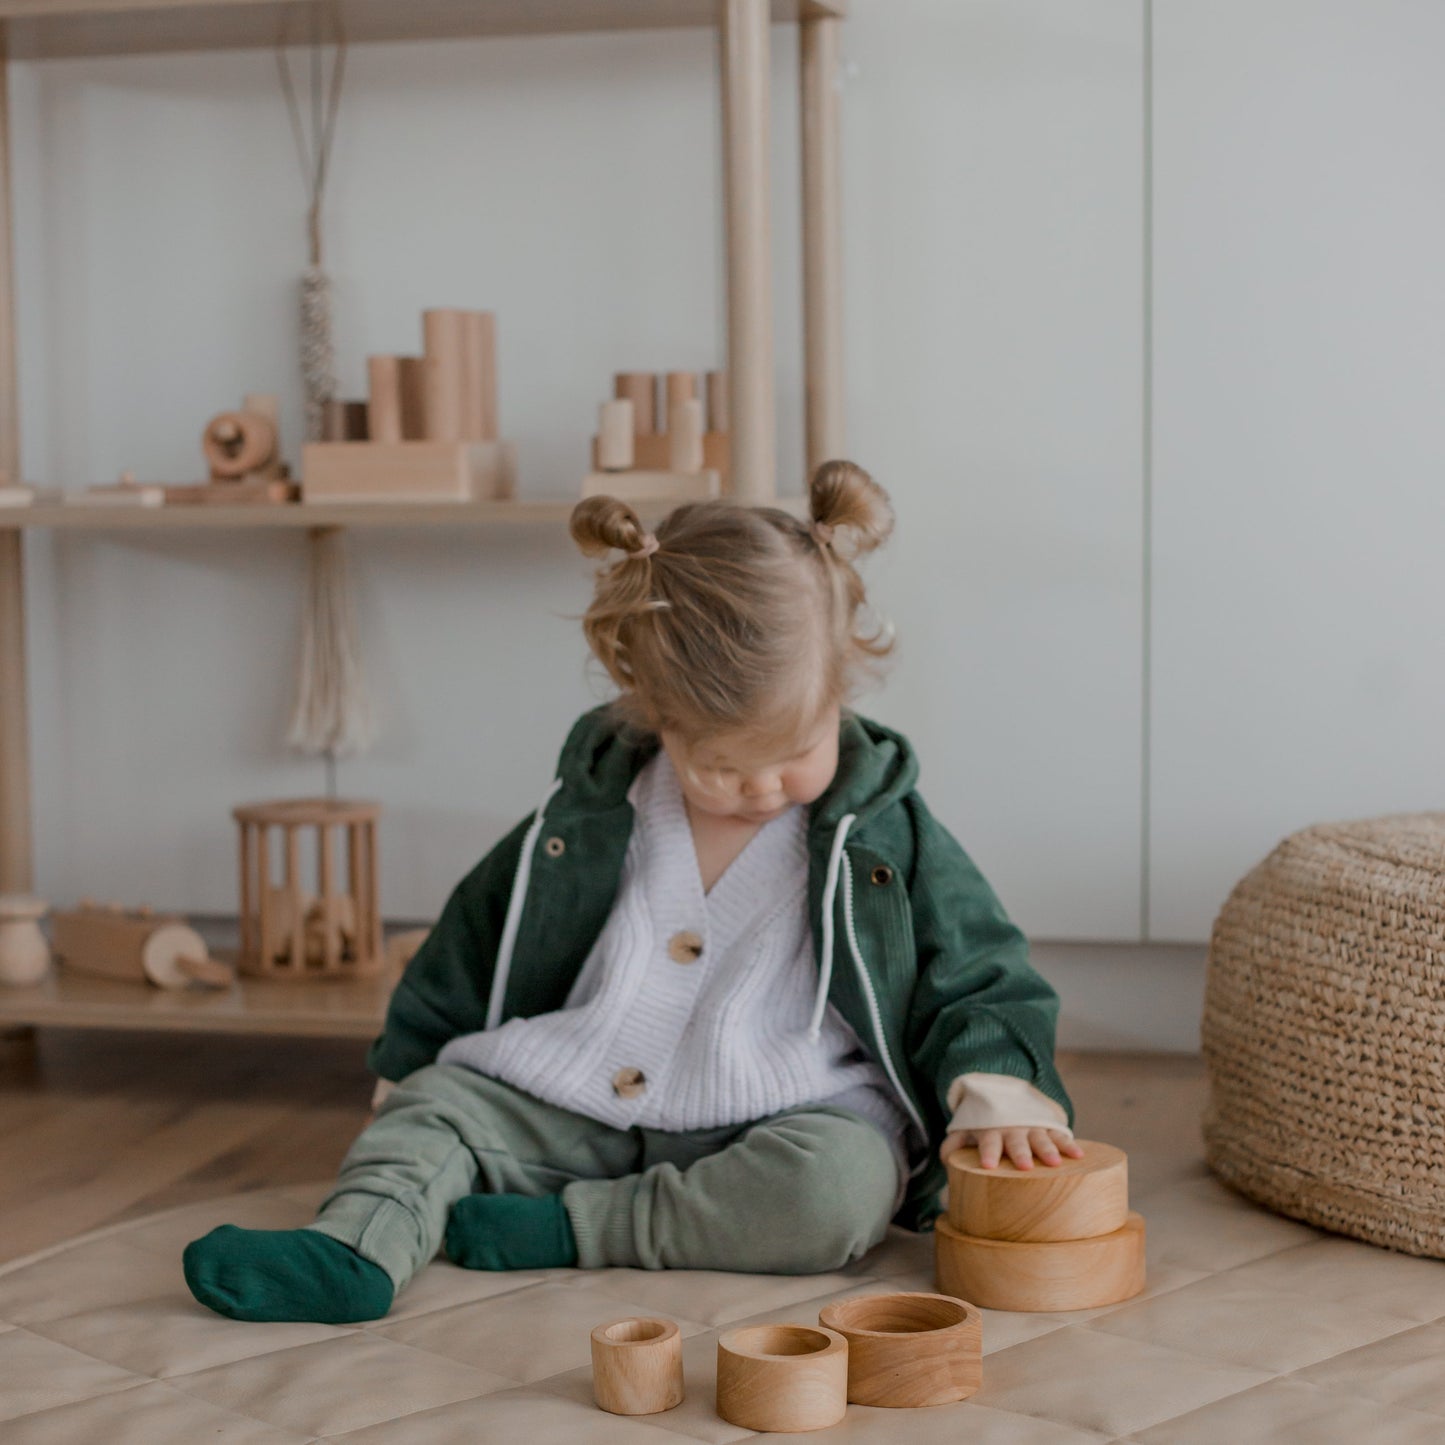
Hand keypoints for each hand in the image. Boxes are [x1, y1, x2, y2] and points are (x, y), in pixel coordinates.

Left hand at [939, 1126, 1082, 1169]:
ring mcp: (1032, 1127)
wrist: (1005, 1093)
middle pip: (1016, 1142)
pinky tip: (1079, 1155)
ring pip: (1040, 1138)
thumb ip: (953, 1144)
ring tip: (1054, 1163)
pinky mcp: (1047, 1126)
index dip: (988, 1153)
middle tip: (1025, 1166)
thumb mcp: (966, 1128)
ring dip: (1048, 1149)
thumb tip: (944, 1160)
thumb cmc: (984, 1122)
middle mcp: (1012, 1129)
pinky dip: (1068, 1144)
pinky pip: (1059, 1134)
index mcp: (991, 1131)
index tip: (989, 1165)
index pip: (989, 1143)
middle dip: (1020, 1153)